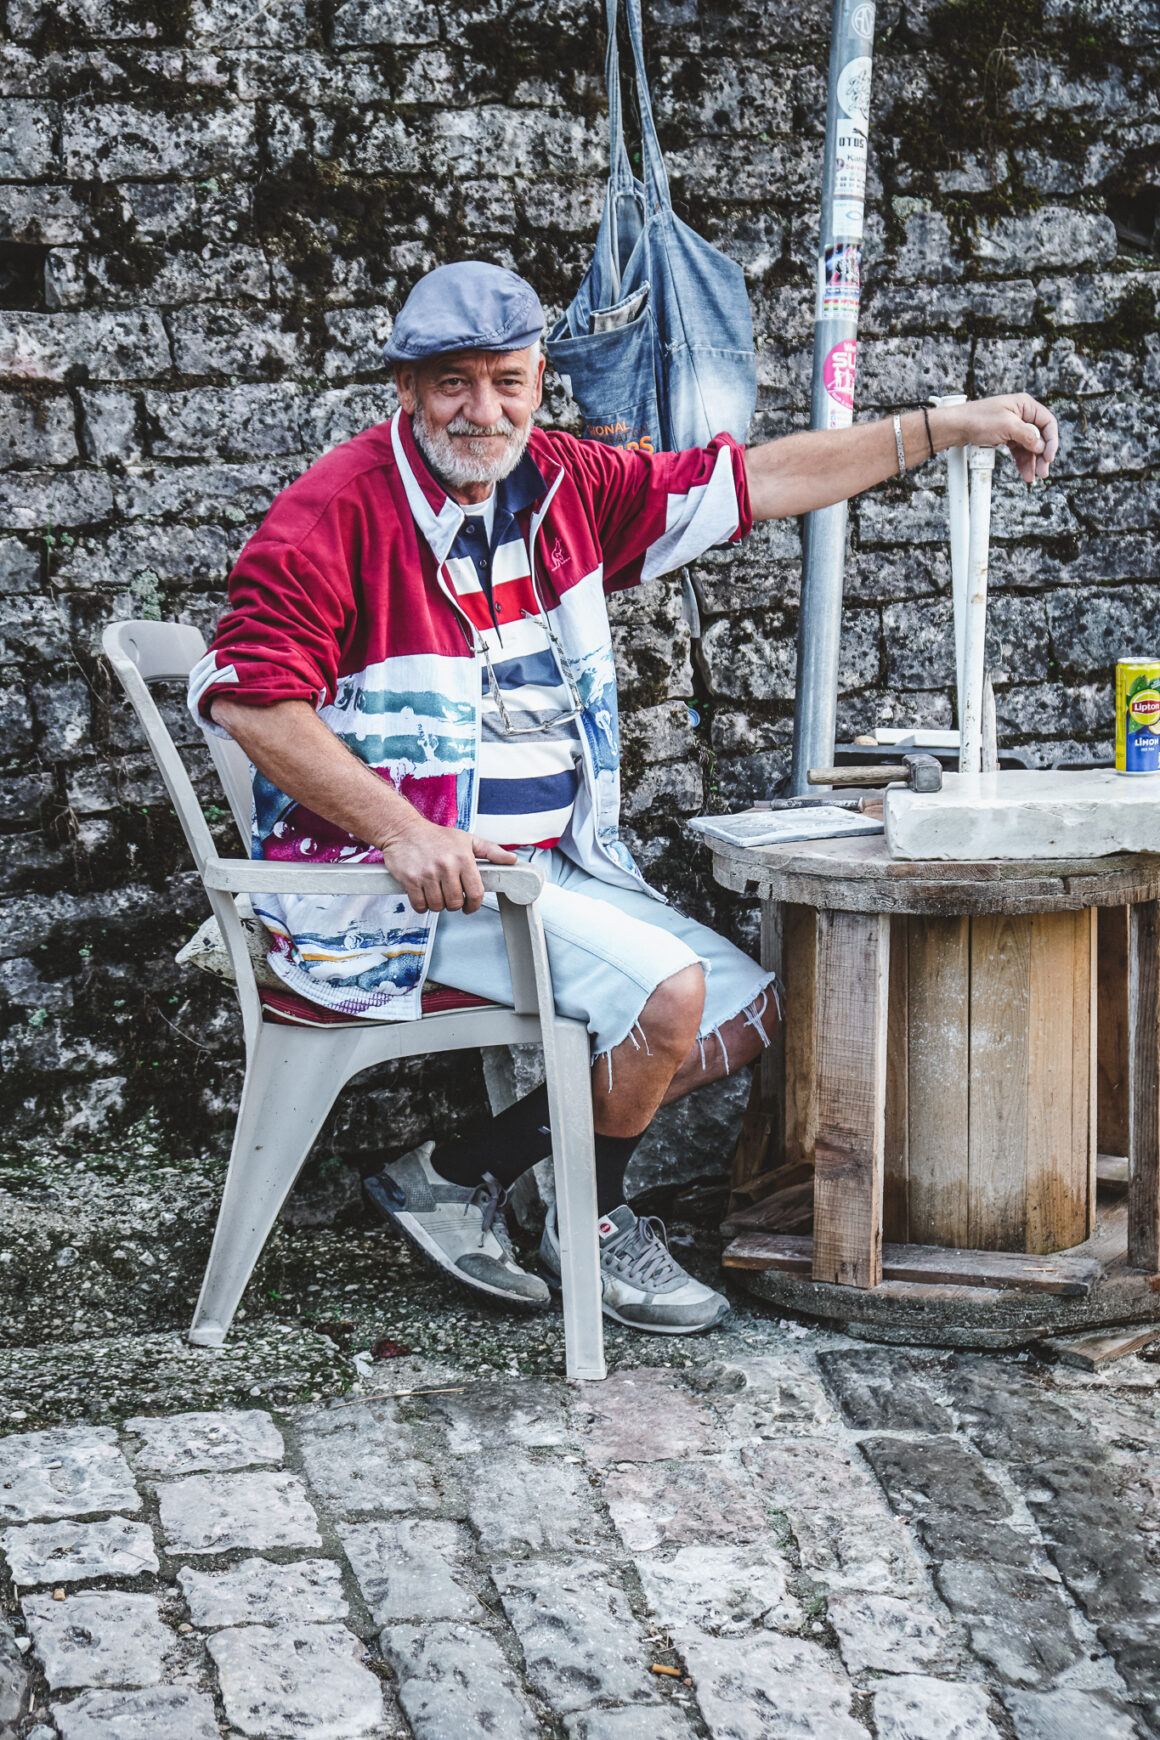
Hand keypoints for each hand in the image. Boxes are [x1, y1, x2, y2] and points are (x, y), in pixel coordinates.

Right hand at [377, 810, 516, 913]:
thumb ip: (491, 851)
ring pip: (438, 906)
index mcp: (463, 858)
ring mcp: (427, 874)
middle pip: (455, 903)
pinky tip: (424, 896)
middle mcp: (446, 866)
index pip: (475, 893)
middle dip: (454, 905)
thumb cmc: (436, 836)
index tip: (469, 907)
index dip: (473, 905)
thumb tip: (511, 860)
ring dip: (437, 905)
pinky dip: (422, 905)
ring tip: (436, 893)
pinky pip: (420, 905)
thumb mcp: (467, 839)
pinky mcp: (410, 880)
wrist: (403, 830)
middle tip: (450, 897)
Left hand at [946, 393, 1058, 483]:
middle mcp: (1021, 414)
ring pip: (1029, 446)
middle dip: (1042, 455)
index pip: (1047, 423)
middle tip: (1043, 472)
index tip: (1049, 457)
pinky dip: (1022, 461)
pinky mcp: (1005, 436)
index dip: (1051, 441)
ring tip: (1033, 476)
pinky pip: (1019, 450)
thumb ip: (1027, 435)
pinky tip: (1025, 472)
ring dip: (1032, 461)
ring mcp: (1013, 425)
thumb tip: (1041, 446)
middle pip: (1040, 436)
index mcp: (1025, 405)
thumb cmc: (977, 419)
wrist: (955, 427)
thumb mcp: (1007, 426)